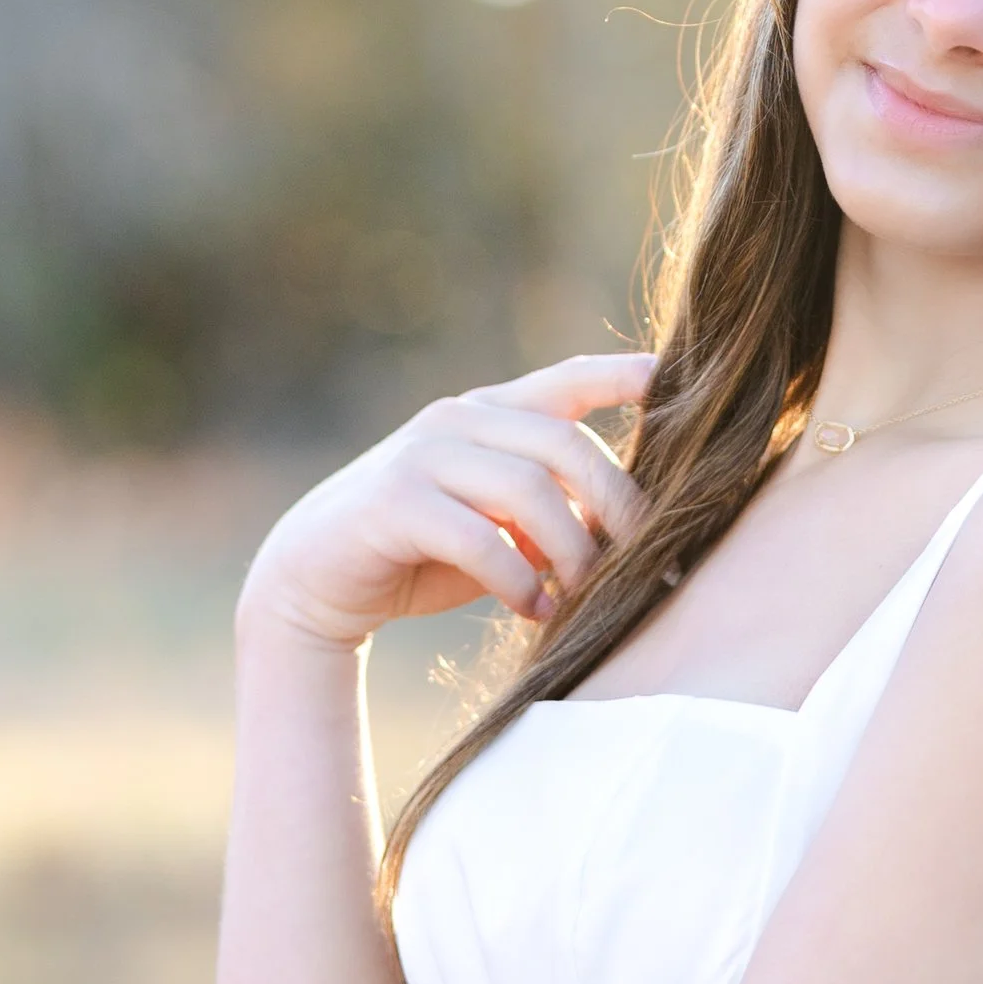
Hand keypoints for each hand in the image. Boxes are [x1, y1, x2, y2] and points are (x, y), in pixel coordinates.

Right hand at [237, 352, 658, 654]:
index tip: (666, 379)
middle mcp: (457, 419)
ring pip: (528, 490)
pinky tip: (534, 608)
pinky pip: (481, 538)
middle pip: (563, 443)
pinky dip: (519, 580)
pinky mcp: (395, 502)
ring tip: (582, 592)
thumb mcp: (497, 522)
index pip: (564, 381)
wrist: (316, 581)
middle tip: (640, 553)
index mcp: (488, 412)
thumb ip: (550, 508)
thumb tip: (625, 528)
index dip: (616, 375)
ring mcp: (422, 455)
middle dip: (613, 501)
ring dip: (570, 550)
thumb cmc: (426, 552)